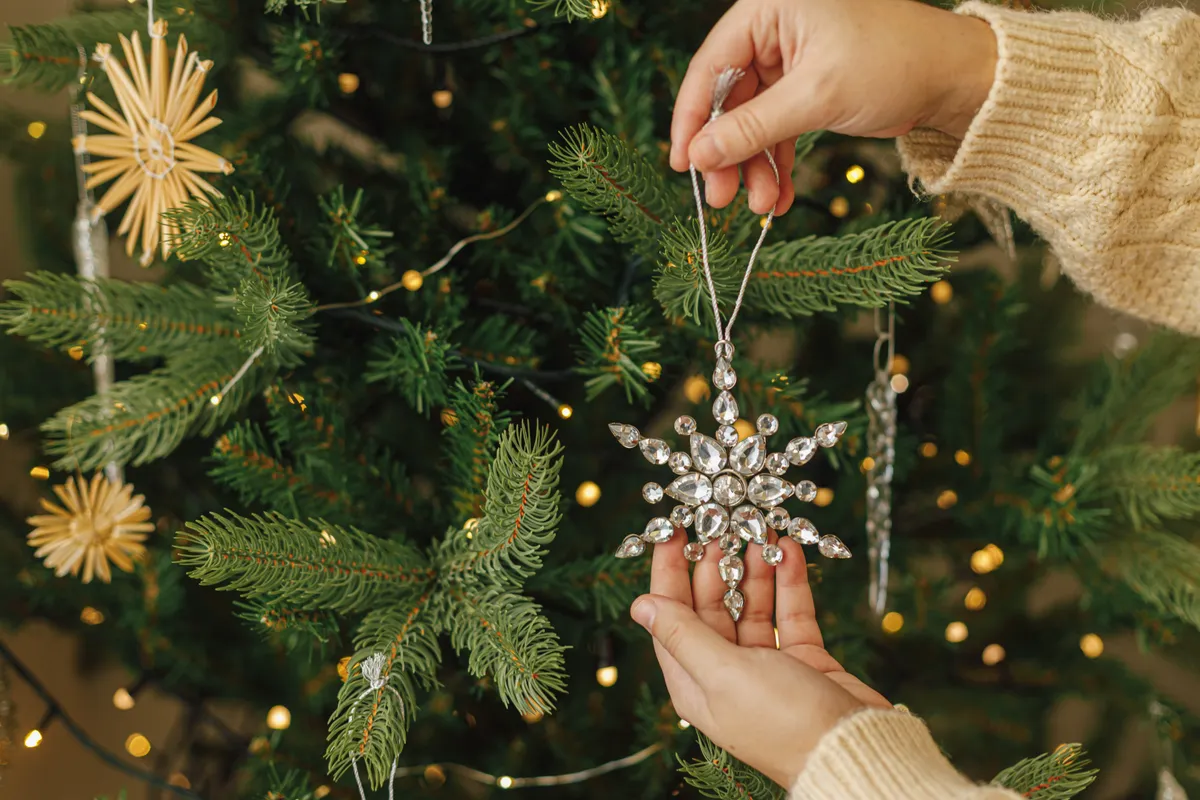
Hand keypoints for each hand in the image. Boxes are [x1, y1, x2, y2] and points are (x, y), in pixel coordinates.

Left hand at [630, 532, 890, 788]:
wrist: (855, 750)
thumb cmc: (781, 720)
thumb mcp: (722, 673)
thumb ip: (682, 634)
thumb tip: (639, 605)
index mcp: (694, 682)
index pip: (671, 617)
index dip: (668, 572)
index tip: (672, 531)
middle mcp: (725, 673)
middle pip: (711, 606)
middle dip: (716, 563)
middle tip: (723, 522)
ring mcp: (765, 665)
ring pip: (752, 604)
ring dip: (754, 566)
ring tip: (758, 528)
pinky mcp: (803, 659)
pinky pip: (790, 611)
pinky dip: (789, 581)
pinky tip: (788, 549)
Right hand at [670, 0, 997, 213]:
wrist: (955, 76)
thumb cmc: (893, 64)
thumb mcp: (816, 97)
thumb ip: (752, 128)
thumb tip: (699, 156)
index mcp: (769, 7)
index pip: (710, 65)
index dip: (692, 119)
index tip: (682, 165)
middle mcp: (774, 28)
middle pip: (729, 98)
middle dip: (728, 153)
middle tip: (720, 199)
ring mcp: (789, 59)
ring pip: (753, 120)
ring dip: (754, 166)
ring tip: (759, 206)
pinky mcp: (807, 86)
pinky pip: (778, 127)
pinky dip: (776, 162)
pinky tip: (778, 196)